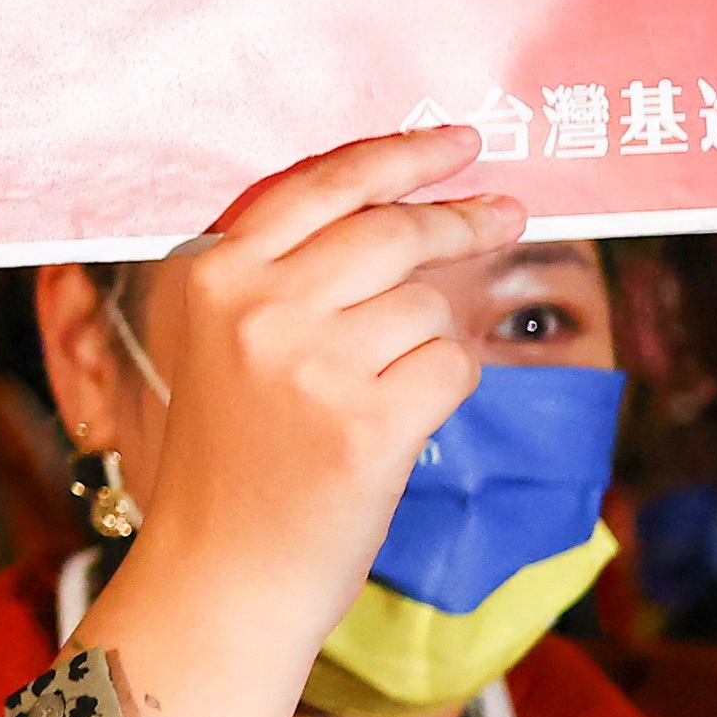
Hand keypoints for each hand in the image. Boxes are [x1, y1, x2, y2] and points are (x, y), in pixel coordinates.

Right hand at [119, 129, 517, 617]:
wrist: (220, 574)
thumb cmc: (231, 458)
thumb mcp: (222, 341)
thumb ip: (285, 267)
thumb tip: (405, 202)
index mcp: (209, 274)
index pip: (324, 184)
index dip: (403, 155)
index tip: (460, 141)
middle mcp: (255, 306)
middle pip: (392, 231)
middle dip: (461, 221)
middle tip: (506, 215)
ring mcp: (310, 363)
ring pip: (427, 305)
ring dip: (426, 341)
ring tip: (377, 393)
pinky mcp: (367, 423)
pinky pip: (451, 367)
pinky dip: (441, 391)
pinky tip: (394, 426)